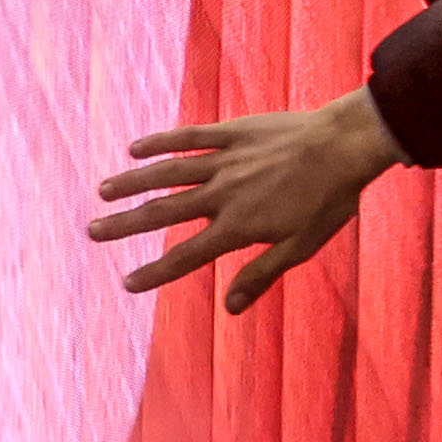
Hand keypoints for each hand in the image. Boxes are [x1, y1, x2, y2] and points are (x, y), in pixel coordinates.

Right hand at [88, 89, 404, 308]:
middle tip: (92, 231)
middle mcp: (223, 194)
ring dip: (132, 182)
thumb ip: (261, 274)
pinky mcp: (233, 132)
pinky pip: (189, 137)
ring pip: (168, 173)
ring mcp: (225, 161)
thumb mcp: (302, 246)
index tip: (126, 283)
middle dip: (125, 224)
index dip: (155, 272)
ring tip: (103, 191)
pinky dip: (160, 142)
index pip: (187, 256)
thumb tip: (230, 309)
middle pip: (163, 211)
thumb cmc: (331, 199)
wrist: (349, 144)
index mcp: (239, 226)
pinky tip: (135, 149)